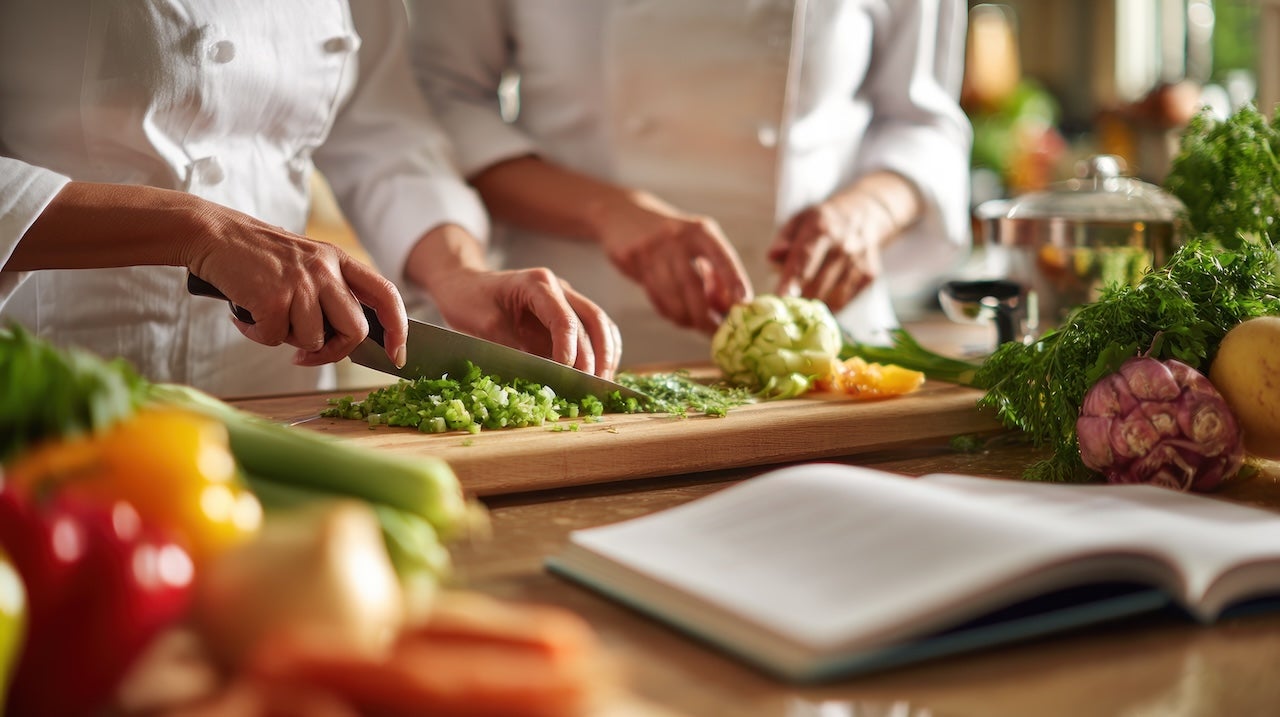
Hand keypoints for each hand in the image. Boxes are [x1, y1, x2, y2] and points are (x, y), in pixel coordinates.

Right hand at [184, 202, 406, 368]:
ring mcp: (300, 283)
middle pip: (356, 330)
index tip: (397, 352)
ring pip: (314, 339)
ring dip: (288, 339)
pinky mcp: (273, 298)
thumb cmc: (258, 256)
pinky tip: (247, 314)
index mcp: (338, 260)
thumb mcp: (306, 263)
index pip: (386, 295)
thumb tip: (345, 339)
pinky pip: (274, 339)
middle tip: (309, 353)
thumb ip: (329, 292)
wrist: (214, 233)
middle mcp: (325, 270)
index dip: (398, 328)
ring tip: (267, 316)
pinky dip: (257, 335)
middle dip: (335, 351)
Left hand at [430, 267, 621, 379]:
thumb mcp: (484, 326)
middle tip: (594, 386)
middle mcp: (558, 287)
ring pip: (601, 323)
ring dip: (606, 353)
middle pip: (593, 319)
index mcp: (537, 284)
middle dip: (598, 355)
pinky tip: (601, 372)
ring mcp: (566, 298)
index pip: (564, 318)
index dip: (570, 348)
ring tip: (603, 383)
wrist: (464, 284)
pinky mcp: (567, 312)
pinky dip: (602, 350)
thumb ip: (513, 348)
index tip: (569, 375)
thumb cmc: (470, 300)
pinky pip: (595, 329)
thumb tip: (541, 376)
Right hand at [594, 192, 751, 333]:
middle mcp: (676, 236)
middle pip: (692, 284)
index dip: (735, 280)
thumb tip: (731, 306)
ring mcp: (650, 248)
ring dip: (686, 317)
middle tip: (716, 332)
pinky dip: (669, 311)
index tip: (744, 303)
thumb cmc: (670, 235)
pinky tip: (678, 315)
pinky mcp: (630, 259)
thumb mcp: (696, 242)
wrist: (623, 212)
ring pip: (670, 294)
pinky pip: (653, 295)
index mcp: (699, 230)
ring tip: (697, 326)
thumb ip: (713, 270)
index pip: (722, 256)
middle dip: (705, 315)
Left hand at [767, 195, 894, 312]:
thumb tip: (772, 257)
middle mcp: (843, 245)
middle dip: (798, 299)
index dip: (792, 280)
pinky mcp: (869, 275)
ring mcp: (858, 262)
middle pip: (816, 284)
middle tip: (786, 303)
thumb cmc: (822, 222)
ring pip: (831, 298)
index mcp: (822, 228)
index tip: (780, 298)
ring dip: (813, 304)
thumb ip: (783, 240)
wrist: (865, 214)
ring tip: (803, 298)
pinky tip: (822, 297)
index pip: (804, 258)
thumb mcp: (799, 221)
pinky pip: (844, 301)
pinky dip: (829, 305)